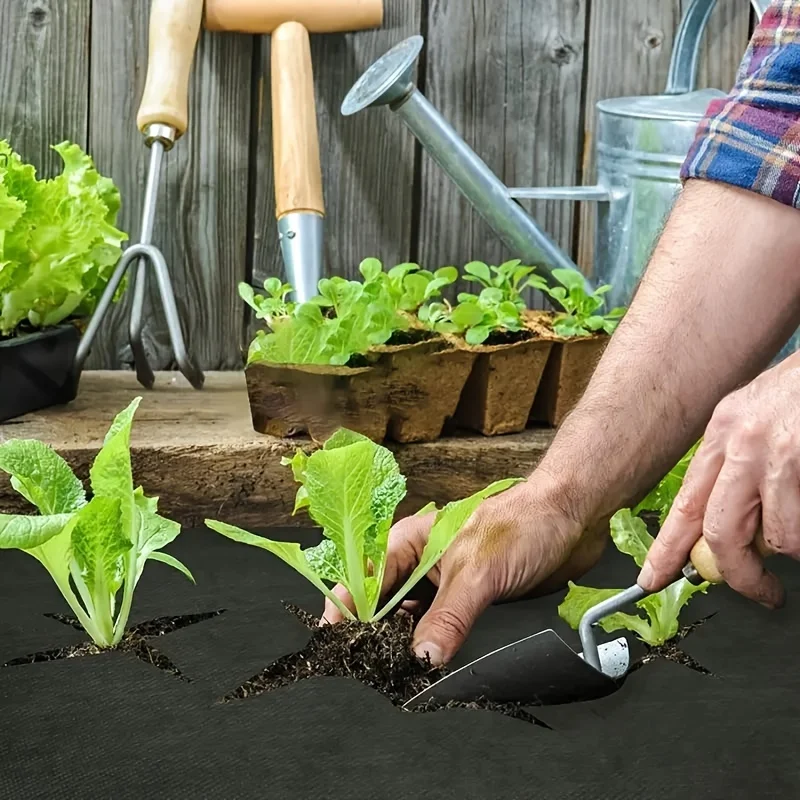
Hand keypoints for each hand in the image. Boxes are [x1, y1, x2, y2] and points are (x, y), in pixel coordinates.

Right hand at [322, 477, 606, 665]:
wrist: (570, 518)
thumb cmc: (522, 523)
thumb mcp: (477, 573)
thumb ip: (447, 618)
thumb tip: (420, 660)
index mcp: (409, 542)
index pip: (363, 581)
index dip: (346, 613)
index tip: (336, 647)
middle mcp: (420, 564)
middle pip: (382, 606)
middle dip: (373, 636)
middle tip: (368, 671)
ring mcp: (443, 584)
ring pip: (410, 621)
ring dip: (403, 646)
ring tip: (394, 676)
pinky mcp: (467, 601)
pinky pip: (439, 630)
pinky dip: (431, 649)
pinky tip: (428, 669)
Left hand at [638, 355, 799, 607]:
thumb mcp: (764, 418)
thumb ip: (742, 466)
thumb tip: (733, 526)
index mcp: (724, 430)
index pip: (686, 501)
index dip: (668, 546)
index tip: (653, 577)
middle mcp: (741, 438)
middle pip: (719, 529)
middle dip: (738, 573)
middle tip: (760, 591)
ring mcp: (777, 449)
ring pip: (776, 536)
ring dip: (794, 549)